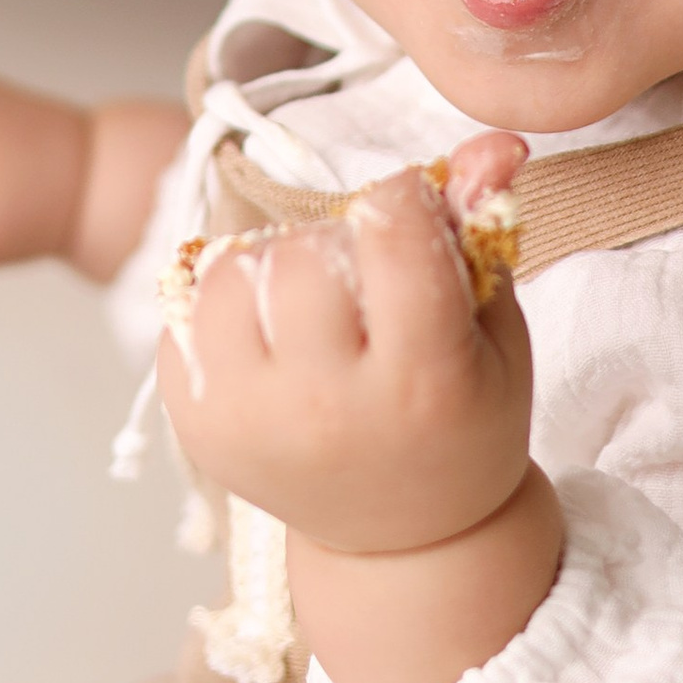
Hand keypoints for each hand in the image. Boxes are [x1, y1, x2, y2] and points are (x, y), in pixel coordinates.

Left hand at [161, 136, 532, 559]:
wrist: (404, 538)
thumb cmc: (461, 422)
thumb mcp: (494, 332)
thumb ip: (481, 230)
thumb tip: (492, 143)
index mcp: (421, 383)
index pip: (392, 235)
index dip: (401, 201)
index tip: (406, 214)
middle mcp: (327, 409)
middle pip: (301, 254)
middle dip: (332, 242)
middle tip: (357, 272)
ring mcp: (251, 423)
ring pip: (231, 275)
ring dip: (270, 265)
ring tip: (307, 303)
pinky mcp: (198, 430)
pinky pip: (187, 317)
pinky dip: (226, 307)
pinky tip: (269, 337)